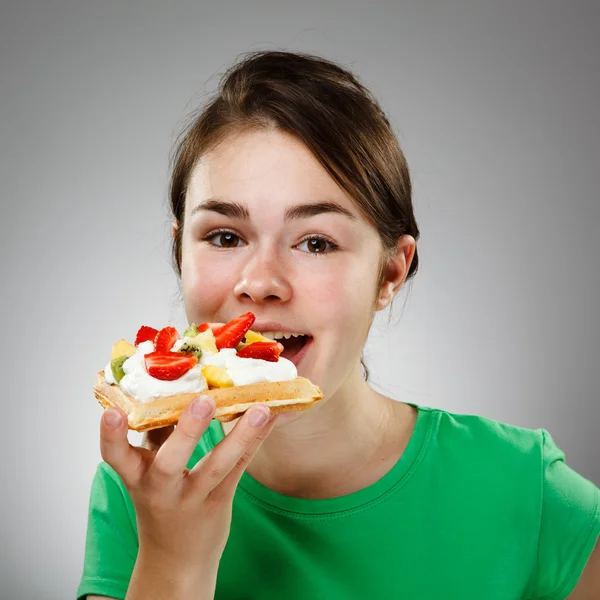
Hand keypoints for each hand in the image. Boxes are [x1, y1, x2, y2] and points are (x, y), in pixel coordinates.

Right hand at [99, 396, 276, 576]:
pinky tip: (270, 418)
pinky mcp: (220, 501)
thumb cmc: (161, 503)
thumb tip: (168, 389)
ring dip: (239, 435)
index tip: (113, 411)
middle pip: (170, 462)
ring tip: (259, 409)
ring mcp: (193, 498)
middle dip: (186, 432)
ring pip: (216, 466)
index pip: (116, 457)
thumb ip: (157, 435)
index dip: (112, 436)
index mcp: (137, 477)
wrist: (176, 561)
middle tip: (203, 401)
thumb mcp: (148, 472)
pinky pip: (239, 468)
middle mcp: (161, 489)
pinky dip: (255, 440)